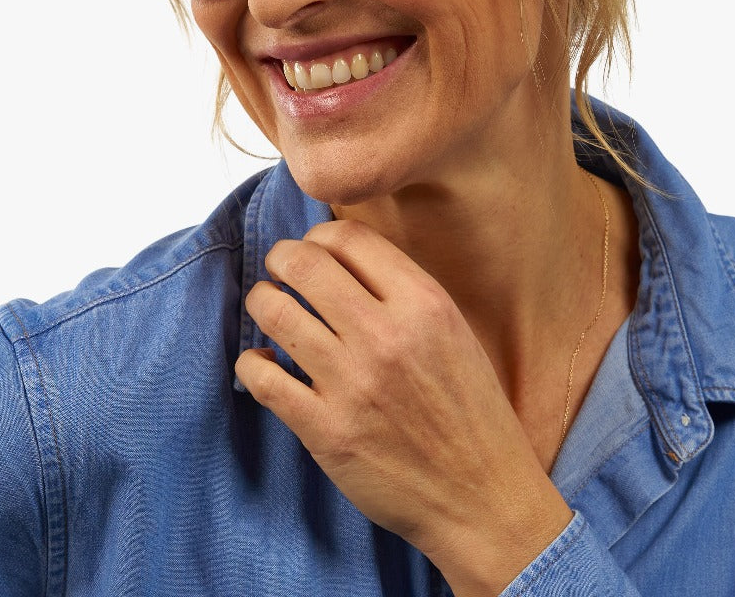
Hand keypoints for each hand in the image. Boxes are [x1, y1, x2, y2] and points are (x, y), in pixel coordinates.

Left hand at [233, 217, 571, 591]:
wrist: (483, 497)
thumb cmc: (470, 412)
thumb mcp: (454, 330)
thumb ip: (403, 291)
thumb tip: (342, 258)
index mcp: (424, 303)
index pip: (348, 237)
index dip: (318, 235)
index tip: (312, 250)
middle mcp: (386, 335)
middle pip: (304, 264)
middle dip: (280, 258)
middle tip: (279, 269)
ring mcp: (353, 384)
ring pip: (275, 312)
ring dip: (261, 301)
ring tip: (266, 306)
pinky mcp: (327, 431)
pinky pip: (262, 378)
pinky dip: (251, 362)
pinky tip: (262, 362)